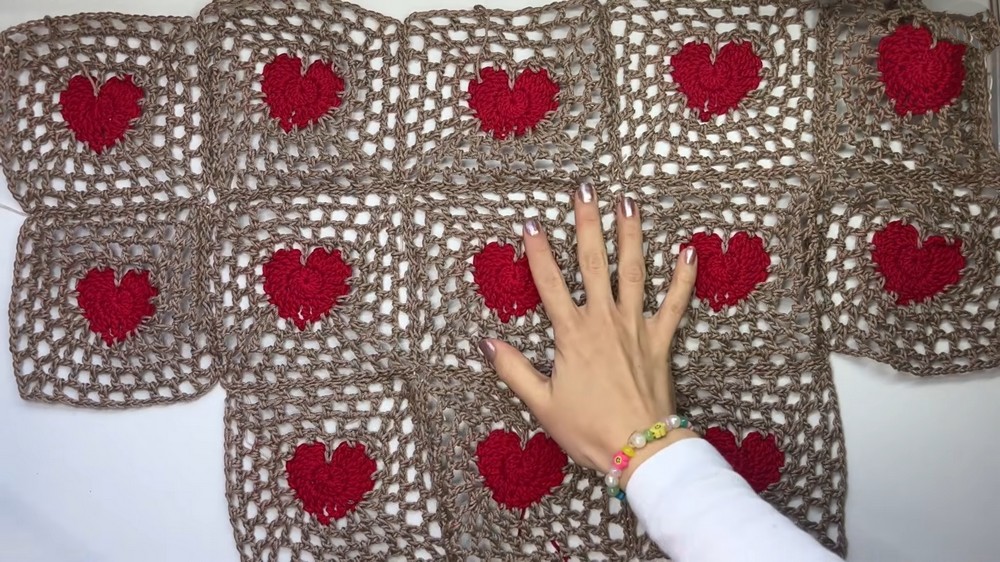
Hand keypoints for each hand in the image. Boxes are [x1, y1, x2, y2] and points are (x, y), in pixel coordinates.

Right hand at [479, 183, 699, 487]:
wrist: (639, 448)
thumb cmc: (588, 429)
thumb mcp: (541, 403)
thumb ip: (513, 370)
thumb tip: (486, 342)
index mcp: (572, 334)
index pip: (550, 283)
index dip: (538, 251)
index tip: (530, 222)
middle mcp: (604, 321)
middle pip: (594, 262)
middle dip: (588, 222)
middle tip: (585, 189)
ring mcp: (635, 327)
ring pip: (633, 271)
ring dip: (631, 234)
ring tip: (629, 202)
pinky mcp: (660, 340)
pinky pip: (675, 303)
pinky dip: (683, 277)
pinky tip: (688, 250)